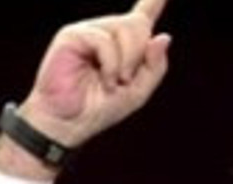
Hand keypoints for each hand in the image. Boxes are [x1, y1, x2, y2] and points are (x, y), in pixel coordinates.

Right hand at [20, 0, 170, 147]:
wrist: (69, 123)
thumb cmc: (99, 108)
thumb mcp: (138, 91)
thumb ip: (155, 66)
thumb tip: (163, 36)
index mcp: (123, 45)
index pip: (142, 16)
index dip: (154, 2)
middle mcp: (106, 32)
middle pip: (139, 25)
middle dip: (139, 54)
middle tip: (126, 79)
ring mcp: (89, 31)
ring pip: (125, 29)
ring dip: (127, 61)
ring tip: (113, 82)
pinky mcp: (72, 36)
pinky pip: (104, 40)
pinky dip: (111, 63)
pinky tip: (105, 79)